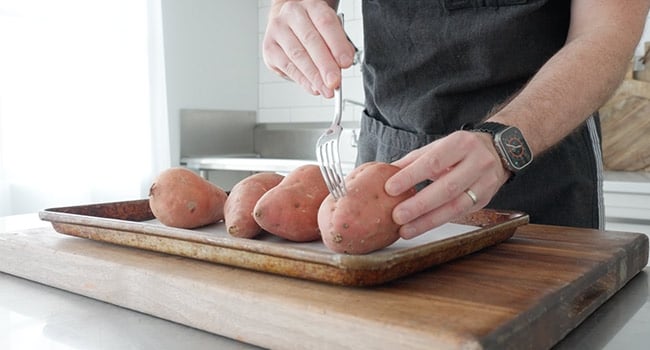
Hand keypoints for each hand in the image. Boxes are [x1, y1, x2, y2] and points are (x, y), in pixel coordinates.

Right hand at [262, 0, 355, 97]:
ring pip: (297, 56)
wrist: (287, 23)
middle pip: (310, 41)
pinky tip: (312, 87)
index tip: (346, 63)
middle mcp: (292, 14)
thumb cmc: (311, 27)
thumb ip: (339, 45)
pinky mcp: (269, 48)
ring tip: (326, 89)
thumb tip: (342, 65)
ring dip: (314, 77)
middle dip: (325, 66)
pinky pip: (288, 67)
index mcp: (311, 6)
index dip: (337, 45)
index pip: (325, 23)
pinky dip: (302, 80)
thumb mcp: (329, 29)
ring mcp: (278, 30)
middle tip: (335, 82)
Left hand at [384, 131, 510, 238]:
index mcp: (461, 144)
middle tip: (397, 216)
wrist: (499, 151)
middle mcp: (477, 162)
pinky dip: (438, 221)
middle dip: (420, 205)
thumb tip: (385, 172)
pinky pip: (460, 214)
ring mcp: (485, 183)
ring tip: (406, 230)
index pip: (433, 162)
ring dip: (428, 221)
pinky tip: (421, 227)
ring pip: (455, 206)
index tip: (389, 189)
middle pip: (447, 188)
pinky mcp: (485, 199)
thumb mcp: (439, 147)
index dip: (411, 177)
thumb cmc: (461, 150)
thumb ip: (414, 160)